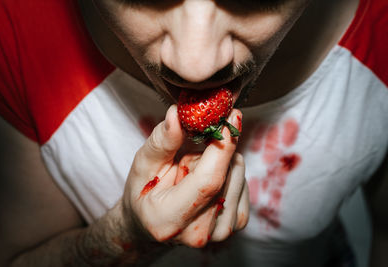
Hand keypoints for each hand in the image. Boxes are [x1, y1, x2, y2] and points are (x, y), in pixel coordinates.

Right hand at [122, 105, 248, 247]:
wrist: (150, 224)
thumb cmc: (143, 194)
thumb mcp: (143, 165)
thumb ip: (161, 142)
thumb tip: (176, 115)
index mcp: (170, 219)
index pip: (209, 180)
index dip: (223, 147)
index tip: (231, 118)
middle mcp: (199, 232)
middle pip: (227, 173)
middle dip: (213, 152)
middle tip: (188, 160)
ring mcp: (220, 232)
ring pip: (239, 174)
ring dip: (220, 164)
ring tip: (194, 176)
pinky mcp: (236, 224)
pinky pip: (244, 183)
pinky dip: (228, 175)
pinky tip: (208, 184)